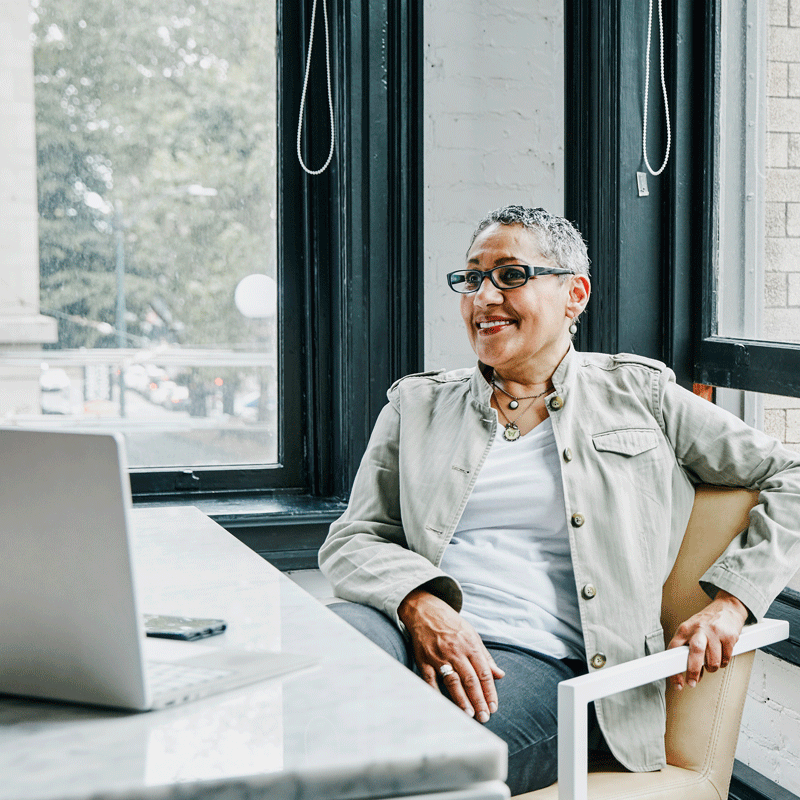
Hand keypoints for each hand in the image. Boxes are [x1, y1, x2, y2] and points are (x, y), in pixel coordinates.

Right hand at [397, 587, 504, 722]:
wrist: (426, 610)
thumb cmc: (451, 624)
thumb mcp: (472, 635)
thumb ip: (486, 657)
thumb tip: (500, 674)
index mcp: (471, 646)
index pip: (484, 673)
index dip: (490, 692)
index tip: (494, 707)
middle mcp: (456, 652)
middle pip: (470, 680)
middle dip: (478, 700)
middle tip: (484, 717)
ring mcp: (439, 657)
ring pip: (453, 681)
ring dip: (461, 699)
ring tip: (469, 714)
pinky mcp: (424, 660)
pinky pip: (430, 680)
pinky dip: (436, 693)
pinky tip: (442, 705)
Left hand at [667, 589, 748, 689]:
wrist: (727, 608)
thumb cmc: (706, 624)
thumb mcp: (691, 632)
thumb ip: (689, 652)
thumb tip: (693, 677)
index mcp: (685, 629)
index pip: (674, 649)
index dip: (674, 669)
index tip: (677, 684)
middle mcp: (698, 629)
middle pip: (695, 651)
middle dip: (693, 671)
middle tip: (693, 682)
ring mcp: (714, 632)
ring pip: (713, 661)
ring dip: (712, 667)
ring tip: (712, 661)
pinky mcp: (729, 636)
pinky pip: (726, 659)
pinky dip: (724, 662)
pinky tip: (722, 653)